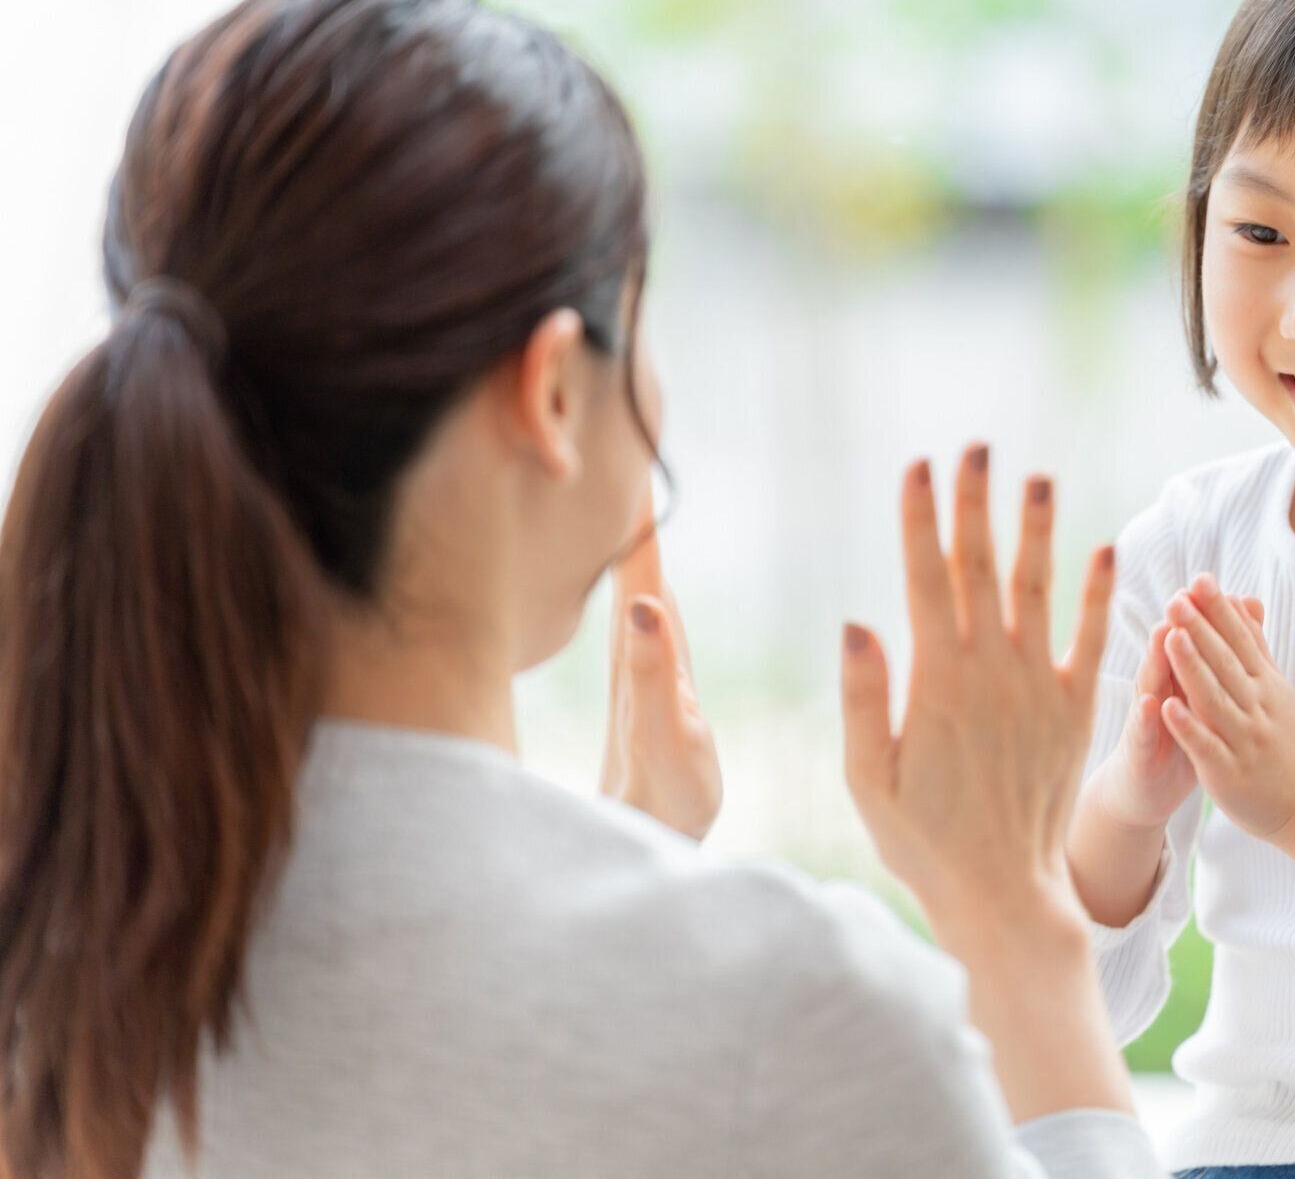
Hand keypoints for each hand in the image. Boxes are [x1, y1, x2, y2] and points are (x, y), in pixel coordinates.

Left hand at [601, 476, 721, 839]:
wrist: (643, 845)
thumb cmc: (661, 801)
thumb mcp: (668, 739)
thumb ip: (656, 674)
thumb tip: (645, 603)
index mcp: (637, 653)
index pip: (635, 567)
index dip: (638, 516)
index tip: (634, 457)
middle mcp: (630, 651)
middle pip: (626, 563)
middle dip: (630, 510)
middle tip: (630, 450)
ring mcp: (635, 667)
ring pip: (629, 584)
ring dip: (633, 540)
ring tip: (633, 493)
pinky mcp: (643, 685)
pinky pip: (640, 611)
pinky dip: (643, 577)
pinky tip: (645, 573)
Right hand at [839, 445, 1115, 945]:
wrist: (1002, 893)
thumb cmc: (923, 842)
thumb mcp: (869, 779)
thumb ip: (864, 700)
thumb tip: (856, 623)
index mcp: (935, 682)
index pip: (925, 579)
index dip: (922, 518)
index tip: (920, 465)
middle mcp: (990, 673)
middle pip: (979, 568)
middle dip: (975, 503)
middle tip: (977, 445)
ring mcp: (1037, 689)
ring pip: (1038, 590)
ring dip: (1037, 530)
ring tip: (1038, 475)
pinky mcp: (1075, 711)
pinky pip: (1092, 642)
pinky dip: (1099, 596)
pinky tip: (1106, 550)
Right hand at [1082, 597, 1264, 830]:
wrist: (1144, 791)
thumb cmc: (1178, 738)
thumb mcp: (1202, 697)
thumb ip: (1216, 659)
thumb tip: (1238, 616)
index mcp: (1176, 678)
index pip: (1188, 641)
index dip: (1198, 615)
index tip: (1209, 583)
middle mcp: (1156, 690)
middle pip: (1166, 653)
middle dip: (1176, 625)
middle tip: (1184, 595)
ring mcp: (1144, 720)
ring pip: (1150, 685)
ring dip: (1155, 660)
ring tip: (1163, 633)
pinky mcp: (1137, 751)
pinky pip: (1142, 734)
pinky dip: (1146, 718)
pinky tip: (1151, 703)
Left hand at [1159, 573, 1294, 841]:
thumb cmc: (1283, 740)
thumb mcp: (1275, 688)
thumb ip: (1256, 645)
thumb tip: (1244, 599)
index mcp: (1265, 684)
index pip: (1241, 640)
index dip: (1220, 610)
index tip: (1200, 579)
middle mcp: (1257, 707)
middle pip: (1226, 663)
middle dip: (1201, 629)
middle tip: (1177, 597)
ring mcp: (1244, 740)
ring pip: (1215, 699)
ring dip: (1193, 668)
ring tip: (1171, 637)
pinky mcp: (1228, 772)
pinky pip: (1206, 746)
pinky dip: (1187, 727)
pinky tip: (1165, 707)